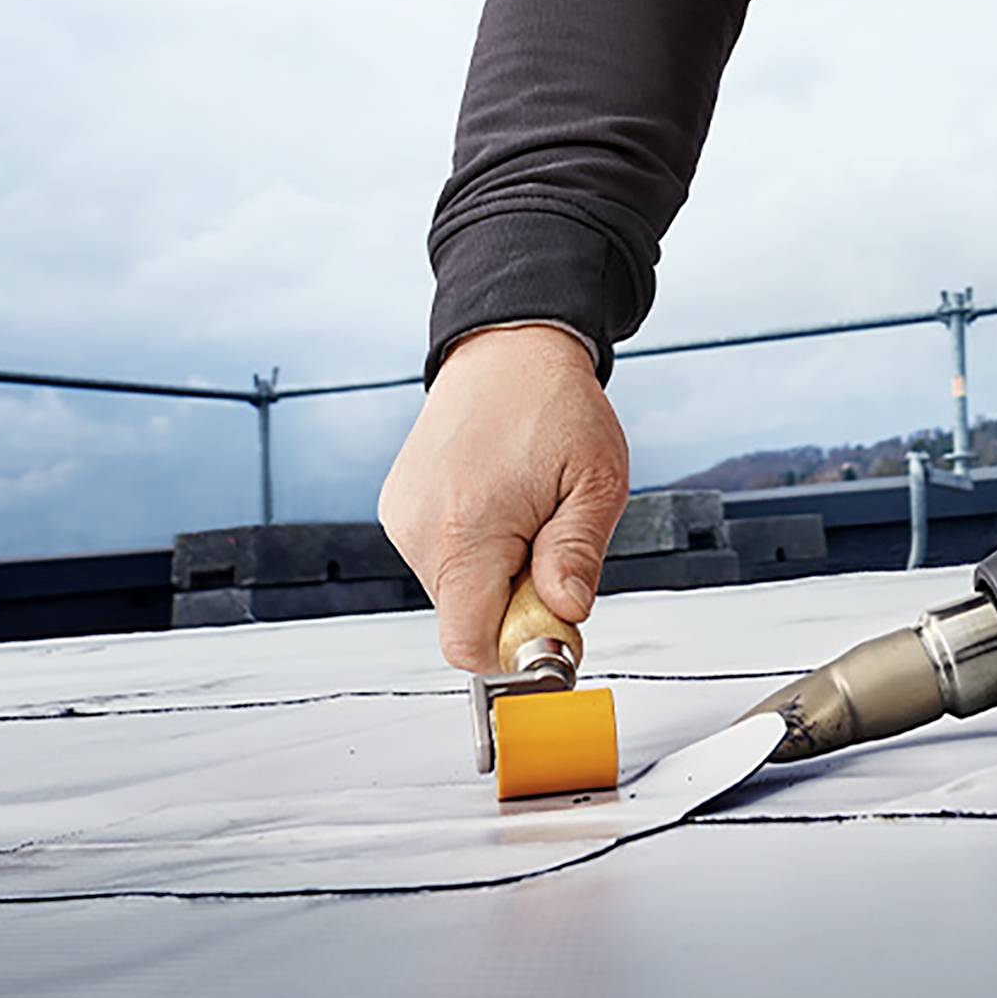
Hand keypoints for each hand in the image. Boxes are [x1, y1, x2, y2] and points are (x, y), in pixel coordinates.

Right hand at [378, 324, 629, 671]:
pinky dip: (477, 549)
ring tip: (528, 511)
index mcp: (464, 532)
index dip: (516, 649)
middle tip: (552, 545)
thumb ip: (577, 554)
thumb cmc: (554, 405)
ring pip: (456, 590)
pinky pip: (443, 557)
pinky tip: (502, 501)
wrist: (508, 348)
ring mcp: (403, 518)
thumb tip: (566, 613)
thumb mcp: (596, 480)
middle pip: (466, 618)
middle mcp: (419, 530)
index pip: (469, 643)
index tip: (554, 623)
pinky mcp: (400, 508)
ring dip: (498, 572)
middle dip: (515, 602)